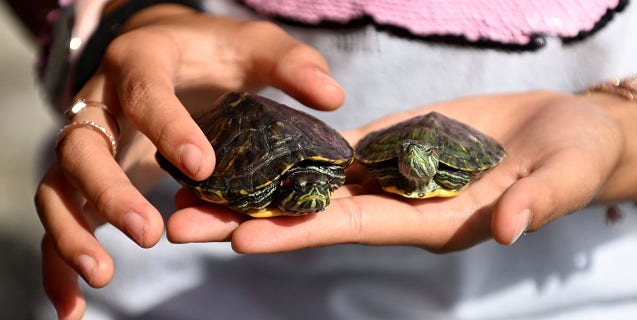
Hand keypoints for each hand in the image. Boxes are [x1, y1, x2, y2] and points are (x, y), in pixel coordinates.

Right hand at [34, 7, 343, 319]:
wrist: (167, 51)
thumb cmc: (214, 53)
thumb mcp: (255, 46)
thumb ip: (291, 65)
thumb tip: (331, 97)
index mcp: (142, 61)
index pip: (145, 91)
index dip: (168, 127)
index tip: (203, 167)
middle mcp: (101, 102)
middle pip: (83, 146)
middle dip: (110, 190)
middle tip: (151, 232)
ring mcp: (88, 142)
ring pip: (58, 186)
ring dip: (72, 234)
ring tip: (102, 277)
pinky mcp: (86, 176)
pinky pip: (61, 217)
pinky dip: (59, 261)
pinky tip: (75, 307)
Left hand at [168, 91, 636, 252]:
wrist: (567, 133)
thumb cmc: (571, 161)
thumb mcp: (561, 180)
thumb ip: (532, 204)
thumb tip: (505, 228)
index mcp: (429, 220)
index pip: (352, 229)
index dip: (298, 233)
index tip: (242, 238)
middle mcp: (397, 202)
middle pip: (311, 211)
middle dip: (248, 216)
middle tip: (181, 220)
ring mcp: (390, 172)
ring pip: (311, 179)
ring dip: (256, 181)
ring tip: (197, 182)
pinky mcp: (393, 141)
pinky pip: (335, 146)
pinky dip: (293, 147)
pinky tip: (252, 145)